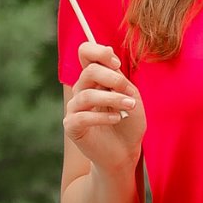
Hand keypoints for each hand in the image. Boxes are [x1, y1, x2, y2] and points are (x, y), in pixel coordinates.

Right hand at [64, 42, 145, 173]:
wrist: (125, 152)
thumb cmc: (129, 123)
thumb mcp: (130, 96)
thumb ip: (120, 79)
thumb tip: (111, 63)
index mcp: (95, 78)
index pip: (85, 52)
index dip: (98, 51)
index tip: (116, 63)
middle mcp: (82, 89)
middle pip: (88, 71)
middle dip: (112, 79)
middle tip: (129, 92)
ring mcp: (74, 108)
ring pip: (87, 94)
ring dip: (112, 99)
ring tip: (130, 106)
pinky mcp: (72, 126)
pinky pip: (82, 116)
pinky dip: (102, 116)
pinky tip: (117, 119)